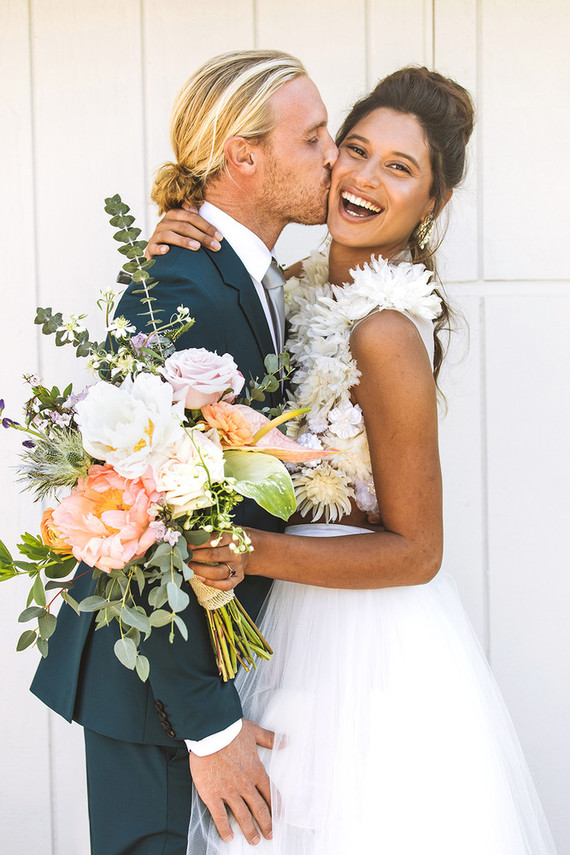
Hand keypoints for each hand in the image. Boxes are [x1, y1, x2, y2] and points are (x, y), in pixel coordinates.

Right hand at [145, 203, 222, 257]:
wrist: (159, 256)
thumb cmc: (177, 242)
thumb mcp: (186, 229)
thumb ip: (193, 218)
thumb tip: (198, 205)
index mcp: (174, 215)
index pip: (192, 217)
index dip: (207, 226)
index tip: (220, 237)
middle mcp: (164, 223)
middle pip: (184, 226)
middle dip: (201, 236)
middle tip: (215, 246)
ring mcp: (156, 235)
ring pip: (169, 235)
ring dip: (184, 241)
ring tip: (197, 248)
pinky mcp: (149, 248)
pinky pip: (154, 247)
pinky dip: (160, 249)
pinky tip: (167, 251)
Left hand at [189, 531, 250, 591]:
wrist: (247, 548)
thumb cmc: (229, 538)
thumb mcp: (222, 529)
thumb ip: (207, 530)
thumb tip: (187, 532)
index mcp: (231, 538)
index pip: (211, 540)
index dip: (196, 543)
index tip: (185, 544)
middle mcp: (235, 553)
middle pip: (213, 556)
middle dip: (195, 556)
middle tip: (184, 556)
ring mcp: (237, 567)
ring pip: (218, 572)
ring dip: (200, 570)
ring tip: (188, 566)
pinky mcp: (238, 578)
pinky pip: (226, 585)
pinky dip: (212, 583)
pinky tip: (200, 578)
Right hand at [190, 719, 273, 844]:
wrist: (210, 731)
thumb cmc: (230, 730)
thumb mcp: (254, 732)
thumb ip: (269, 739)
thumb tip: (286, 741)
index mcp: (256, 770)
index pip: (270, 793)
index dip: (276, 807)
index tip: (280, 817)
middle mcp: (245, 784)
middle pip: (259, 809)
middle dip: (266, 824)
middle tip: (269, 835)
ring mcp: (228, 791)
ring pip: (242, 816)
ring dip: (249, 831)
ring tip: (254, 841)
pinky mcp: (212, 794)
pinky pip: (219, 816)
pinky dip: (224, 829)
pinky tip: (228, 837)